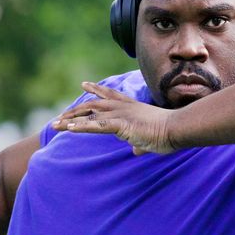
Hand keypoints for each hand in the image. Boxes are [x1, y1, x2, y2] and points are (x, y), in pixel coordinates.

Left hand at [52, 82, 176, 154]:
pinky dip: (81, 126)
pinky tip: (69, 128)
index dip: (96, 89)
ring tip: (55, 124)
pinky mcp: (122, 125)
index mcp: (131, 107)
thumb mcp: (151, 139)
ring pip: (90, 114)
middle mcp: (124, 107)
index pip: (110, 94)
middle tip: (60, 116)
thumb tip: (136, 150)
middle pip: (93, 104)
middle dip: (75, 110)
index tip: (83, 84)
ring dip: (71, 119)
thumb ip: (140, 143)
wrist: (179, 129)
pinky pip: (97, 125)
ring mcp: (122, 114)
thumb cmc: (169, 134)